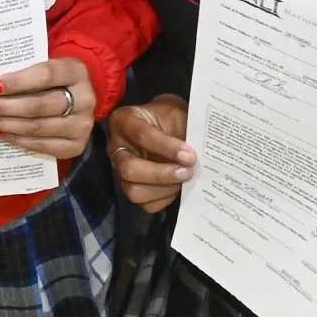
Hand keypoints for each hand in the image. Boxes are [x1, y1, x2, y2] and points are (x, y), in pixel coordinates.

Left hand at [0, 59, 96, 159]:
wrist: (77, 98)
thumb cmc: (52, 80)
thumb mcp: (44, 67)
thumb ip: (22, 74)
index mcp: (76, 71)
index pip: (44, 75)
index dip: (16, 82)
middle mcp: (85, 99)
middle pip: (38, 105)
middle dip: (2, 107)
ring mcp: (82, 126)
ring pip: (36, 127)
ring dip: (3, 125)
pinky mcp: (76, 146)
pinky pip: (40, 146)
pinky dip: (15, 139)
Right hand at [108, 97, 196, 211]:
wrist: (169, 127)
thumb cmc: (170, 118)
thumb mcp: (176, 113)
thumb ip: (183, 128)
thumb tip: (200, 151)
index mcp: (124, 121)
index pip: (141, 135)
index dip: (166, 147)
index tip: (189, 155)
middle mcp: (117, 148)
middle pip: (129, 169)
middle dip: (161, 174)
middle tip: (187, 171)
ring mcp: (121, 171)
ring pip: (134, 191)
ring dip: (164, 189)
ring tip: (185, 180)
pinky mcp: (132, 188)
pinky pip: (145, 203)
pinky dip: (165, 198)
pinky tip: (178, 187)